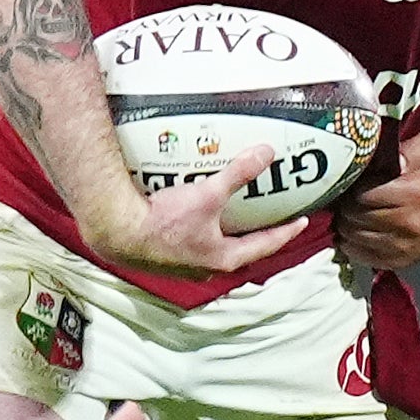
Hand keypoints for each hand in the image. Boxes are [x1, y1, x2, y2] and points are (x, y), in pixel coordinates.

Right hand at [84, 149, 308, 279]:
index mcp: (224, 258)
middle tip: (270, 217)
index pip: (266, 244)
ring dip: (227, 232)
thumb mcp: (208, 195)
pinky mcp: (166, 255)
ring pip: (216, 247)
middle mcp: (207, 266)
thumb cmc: (164, 222)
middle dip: (256, 234)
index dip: (285, 231)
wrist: (118, 233)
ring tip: (234, 214)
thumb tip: (267, 153)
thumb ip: (239, 174)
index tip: (301, 221)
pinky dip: (202, 229)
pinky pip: (192, 241)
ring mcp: (185, 264)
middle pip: (242, 249)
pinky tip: (196, 214)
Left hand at [335, 129, 419, 269]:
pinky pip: (362, 256)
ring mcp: (404, 247)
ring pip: (354, 237)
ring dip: (347, 223)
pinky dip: (353, 243)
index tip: (355, 180)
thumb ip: (412, 146)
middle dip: (348, 204)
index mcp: (415, 194)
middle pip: (355, 217)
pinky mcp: (400, 261)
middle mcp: (409, 224)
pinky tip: (358, 229)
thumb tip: (393, 157)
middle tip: (350, 195)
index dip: (353, 186)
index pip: (364, 195)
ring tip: (354, 210)